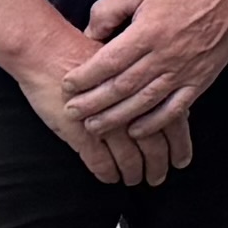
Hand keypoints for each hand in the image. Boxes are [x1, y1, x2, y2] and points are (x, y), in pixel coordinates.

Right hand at [10, 31, 187, 191]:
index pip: (174, 127)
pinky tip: (109, 177)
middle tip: (158, 177)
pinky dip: (106, 173)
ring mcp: (106, 124)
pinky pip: (100, 162)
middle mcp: (131, 109)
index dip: (179, 147)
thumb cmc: (84, 51)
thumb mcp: (127, 61)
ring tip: (133, 178)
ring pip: (129, 160)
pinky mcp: (81, 134)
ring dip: (132, 173)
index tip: (180, 160)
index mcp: (147, 90)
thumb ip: (147, 83)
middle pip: (154, 148)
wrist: (47, 49)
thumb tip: (166, 102)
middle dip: (158, 167)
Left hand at [60, 0, 227, 138]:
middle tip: (72, 113)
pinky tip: (136, 130)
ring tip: (94, 127)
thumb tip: (90, 34)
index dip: (85, 76)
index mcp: (147, 32)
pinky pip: (174, 109)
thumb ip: (110, 8)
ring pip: (143, 102)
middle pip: (122, 86)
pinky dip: (154, 122)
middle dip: (93, 102)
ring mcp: (183, 72)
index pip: (108, 61)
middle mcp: (164, 55)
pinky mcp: (198, 82)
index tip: (67, 85)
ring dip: (116, 118)